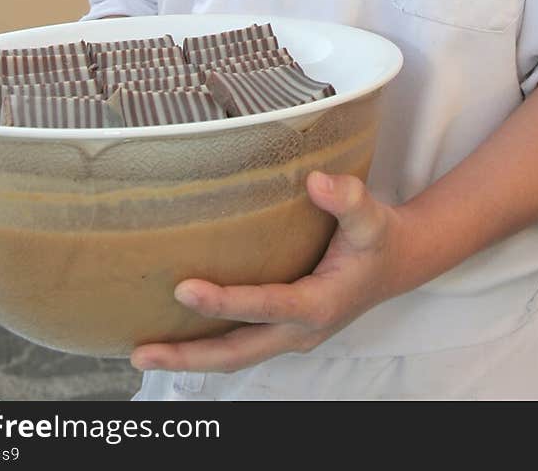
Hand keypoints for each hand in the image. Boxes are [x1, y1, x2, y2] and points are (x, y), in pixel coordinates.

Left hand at [129, 170, 405, 374]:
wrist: (396, 262)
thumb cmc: (379, 237)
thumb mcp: (371, 215)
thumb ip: (347, 198)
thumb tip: (315, 180)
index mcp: (319, 305)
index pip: (264, 306)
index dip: (224, 301)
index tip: (183, 289)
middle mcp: (300, 331)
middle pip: (237, 353)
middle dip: (188, 356)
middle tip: (141, 352)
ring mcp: (289, 336)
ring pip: (234, 356)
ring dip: (190, 357)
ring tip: (143, 350)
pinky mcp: (282, 331)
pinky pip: (240, 344)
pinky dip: (206, 344)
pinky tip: (175, 332)